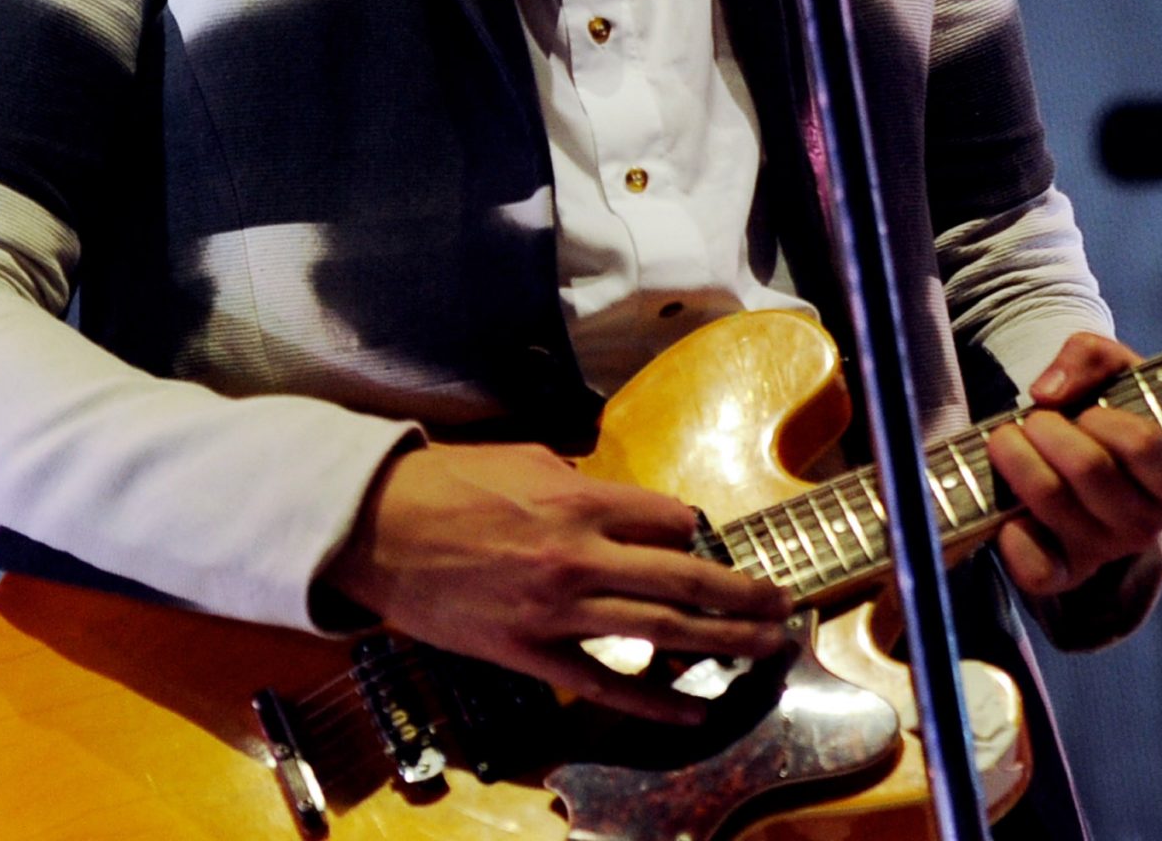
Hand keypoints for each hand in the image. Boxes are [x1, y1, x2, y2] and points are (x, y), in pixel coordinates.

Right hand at [322, 442, 794, 723]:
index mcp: (580, 498)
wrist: (376, 530)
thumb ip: (582, 481)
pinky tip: (695, 705)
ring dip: (724, 638)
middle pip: (685, 575)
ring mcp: (557, 609)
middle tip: (785, 600)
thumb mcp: (525, 457)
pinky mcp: (530, 652)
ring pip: (661, 627)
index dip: (691, 529)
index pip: (670, 518)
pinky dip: (654, 697)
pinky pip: (604, 681)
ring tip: (769, 644)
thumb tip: (623, 502)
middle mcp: (580, 555)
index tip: (698, 539)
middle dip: (743, 591)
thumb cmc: (447, 483)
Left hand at [985, 333, 1161, 598]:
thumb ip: (1089, 356)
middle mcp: (1145, 525)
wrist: (1090, 463)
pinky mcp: (1064, 573)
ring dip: (1018, 461)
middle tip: (1032, 419)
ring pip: (1053, 503)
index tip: (1087, 411)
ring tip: (1005, 438)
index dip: (1106, 421)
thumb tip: (1047, 392)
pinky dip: (1014, 539)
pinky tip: (1007, 510)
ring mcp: (1103, 552)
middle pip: (1090, 470)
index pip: (1144, 445)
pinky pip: (1038, 570)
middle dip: (1049, 431)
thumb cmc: (1109, 410)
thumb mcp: (1113, 368)